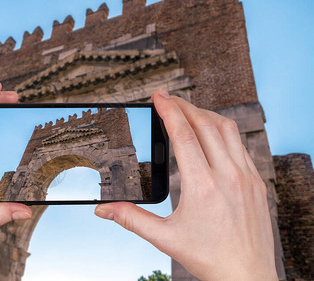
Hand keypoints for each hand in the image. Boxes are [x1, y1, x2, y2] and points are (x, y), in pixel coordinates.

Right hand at [95, 90, 277, 279]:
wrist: (247, 276)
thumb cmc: (208, 258)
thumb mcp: (165, 238)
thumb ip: (131, 219)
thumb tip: (103, 210)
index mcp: (203, 187)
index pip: (184, 136)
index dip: (169, 111)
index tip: (159, 96)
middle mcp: (228, 176)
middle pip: (205, 124)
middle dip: (185, 106)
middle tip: (168, 99)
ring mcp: (247, 177)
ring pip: (227, 129)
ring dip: (206, 114)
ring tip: (188, 111)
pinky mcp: (257, 182)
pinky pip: (240, 144)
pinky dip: (223, 131)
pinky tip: (212, 135)